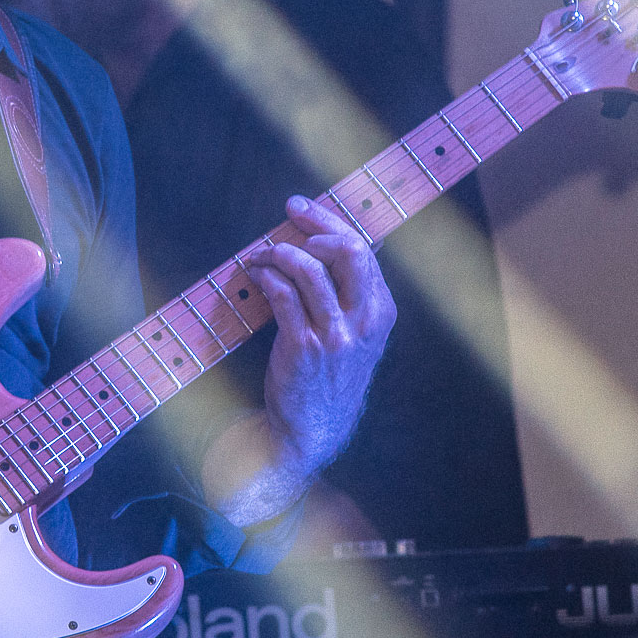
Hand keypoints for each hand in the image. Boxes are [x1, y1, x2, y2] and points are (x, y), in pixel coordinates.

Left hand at [243, 195, 396, 476]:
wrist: (314, 429)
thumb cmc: (330, 375)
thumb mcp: (358, 335)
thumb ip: (353, 294)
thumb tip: (332, 241)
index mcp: (380, 312)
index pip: (362, 250)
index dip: (330, 223)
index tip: (302, 208)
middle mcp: (363, 321)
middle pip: (348, 251)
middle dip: (314, 226)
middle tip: (288, 217)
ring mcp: (334, 335)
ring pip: (309, 269)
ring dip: (279, 252)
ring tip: (262, 255)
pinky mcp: (303, 347)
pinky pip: (283, 296)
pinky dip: (267, 277)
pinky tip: (257, 275)